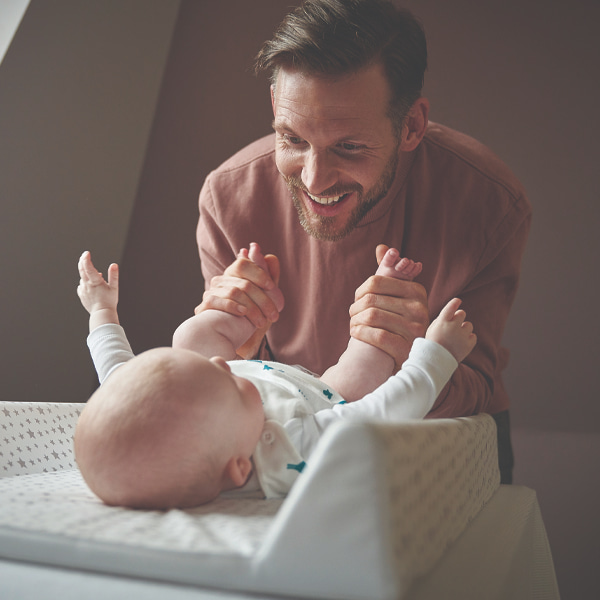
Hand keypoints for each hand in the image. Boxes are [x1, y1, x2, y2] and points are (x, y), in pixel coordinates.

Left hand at [77, 251, 118, 327]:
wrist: (102, 314)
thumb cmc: (109, 301)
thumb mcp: (114, 287)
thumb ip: (114, 275)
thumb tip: (114, 264)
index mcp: (95, 281)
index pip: (88, 267)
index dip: (86, 259)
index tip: (87, 253)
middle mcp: (87, 284)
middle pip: (81, 270)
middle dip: (82, 261)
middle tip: (84, 256)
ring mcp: (83, 290)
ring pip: (82, 278)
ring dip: (86, 274)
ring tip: (96, 276)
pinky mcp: (81, 295)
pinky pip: (81, 286)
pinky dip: (85, 282)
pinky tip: (90, 285)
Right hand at [195, 249, 282, 358]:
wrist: (233, 341)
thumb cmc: (250, 318)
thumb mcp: (263, 297)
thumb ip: (266, 275)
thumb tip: (266, 253)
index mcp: (233, 275)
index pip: (242, 264)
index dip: (259, 273)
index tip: (272, 287)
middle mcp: (219, 282)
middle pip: (243, 283)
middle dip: (263, 299)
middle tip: (275, 314)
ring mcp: (210, 293)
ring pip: (234, 292)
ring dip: (253, 308)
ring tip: (262, 322)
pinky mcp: (203, 307)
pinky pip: (216, 300)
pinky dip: (232, 306)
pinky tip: (243, 313)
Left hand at [349, 245, 428, 369]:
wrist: (404, 356)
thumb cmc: (395, 320)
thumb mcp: (396, 295)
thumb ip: (390, 271)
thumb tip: (383, 248)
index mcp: (416, 291)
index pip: (376, 281)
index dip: (360, 291)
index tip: (357, 300)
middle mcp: (420, 308)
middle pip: (371, 299)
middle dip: (356, 308)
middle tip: (353, 315)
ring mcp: (415, 330)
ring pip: (372, 316)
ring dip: (355, 321)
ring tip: (354, 324)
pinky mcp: (407, 348)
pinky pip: (376, 335)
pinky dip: (360, 333)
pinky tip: (355, 333)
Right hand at [425, 298, 476, 362]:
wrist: (435, 361)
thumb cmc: (433, 343)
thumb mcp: (433, 328)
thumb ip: (443, 319)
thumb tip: (455, 312)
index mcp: (442, 322)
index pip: (451, 307)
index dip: (455, 302)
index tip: (458, 301)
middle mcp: (453, 327)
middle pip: (462, 313)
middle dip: (459, 317)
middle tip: (453, 325)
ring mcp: (461, 336)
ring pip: (469, 325)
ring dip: (464, 328)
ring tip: (456, 336)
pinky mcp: (468, 345)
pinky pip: (473, 336)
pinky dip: (468, 338)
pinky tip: (461, 343)